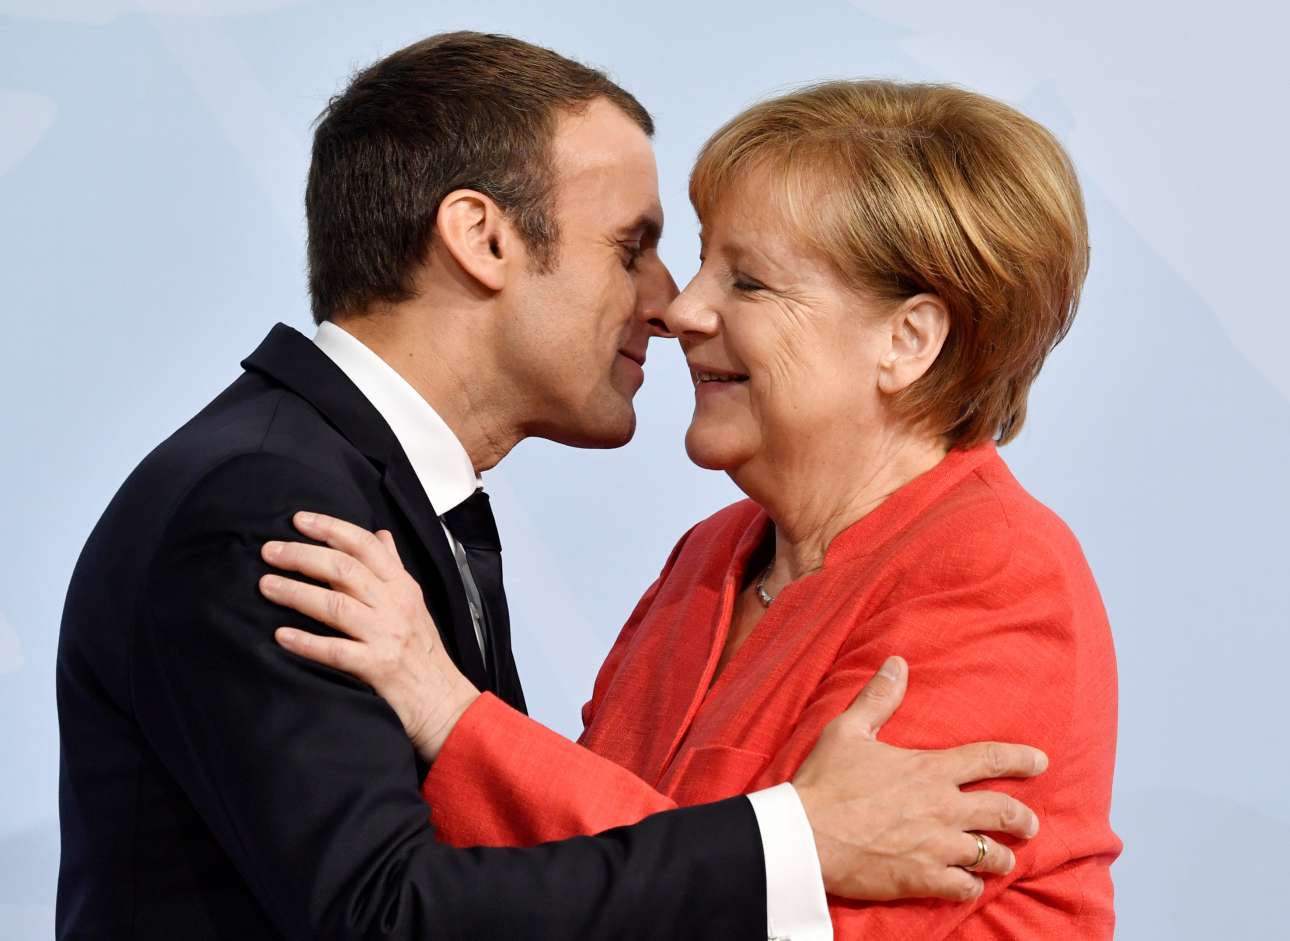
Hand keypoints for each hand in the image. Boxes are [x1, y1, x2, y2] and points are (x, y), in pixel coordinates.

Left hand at [258, 511, 478, 761]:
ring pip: (336, 605)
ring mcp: (387, 636)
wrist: (442, 700)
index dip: (331, 529)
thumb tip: (380, 535)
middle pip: (345, 570)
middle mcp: (395, 605)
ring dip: (296, 593)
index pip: (366, 546)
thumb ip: (393, 567)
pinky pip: (336, 650)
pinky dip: (307, 642)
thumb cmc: (423, 652)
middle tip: (270, 551)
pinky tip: (282, 636)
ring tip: (266, 586)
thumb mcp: (414, 602)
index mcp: (402, 586)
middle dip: (303, 556)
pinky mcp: (377, 667)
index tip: (299, 520)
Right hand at [792, 656, 1046, 902]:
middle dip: (1023, 819)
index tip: (1042, 761)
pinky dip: (970, 886)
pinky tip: (968, 885)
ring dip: (1001, 857)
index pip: (990, 759)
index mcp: (929, 770)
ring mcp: (936, 846)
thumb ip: (879, 699)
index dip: (1020, 758)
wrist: (804, 835)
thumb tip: (897, 663)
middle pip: (1003, 812)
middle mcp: (943, 808)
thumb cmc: (824, 782)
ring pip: (991, 855)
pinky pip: (965, 888)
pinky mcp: (923, 879)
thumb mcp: (848, 731)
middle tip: (1030, 824)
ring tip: (1003, 859)